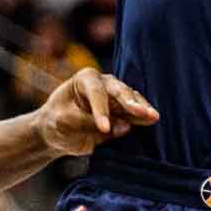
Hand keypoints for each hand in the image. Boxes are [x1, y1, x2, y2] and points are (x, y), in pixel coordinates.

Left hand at [36, 68, 158, 156]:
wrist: (57, 131)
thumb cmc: (57, 121)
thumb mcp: (64, 122)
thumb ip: (89, 123)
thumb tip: (123, 127)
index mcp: (84, 79)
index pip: (96, 93)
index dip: (101, 110)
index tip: (104, 128)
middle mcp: (103, 83)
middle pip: (119, 90)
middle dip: (131, 102)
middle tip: (144, 112)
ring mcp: (114, 96)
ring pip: (130, 99)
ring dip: (141, 109)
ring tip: (153, 117)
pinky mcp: (121, 111)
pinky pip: (134, 112)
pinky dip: (142, 117)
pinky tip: (151, 121)